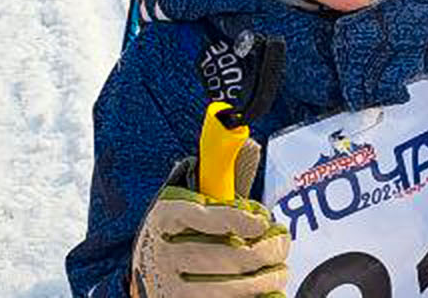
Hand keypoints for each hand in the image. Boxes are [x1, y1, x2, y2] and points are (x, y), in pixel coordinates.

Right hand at [131, 142, 288, 297]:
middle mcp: (162, 251)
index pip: (205, 216)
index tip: (261, 223)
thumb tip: (245, 145)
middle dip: (264, 253)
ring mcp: (168, 285)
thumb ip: (210, 185)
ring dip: (263, 281)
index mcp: (165, 215)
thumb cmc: (175, 234)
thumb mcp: (182, 205)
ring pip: (229, 287)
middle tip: (281, 247)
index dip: (237, 220)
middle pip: (225, 255)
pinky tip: (264, 292)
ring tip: (279, 273)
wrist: (146, 276)